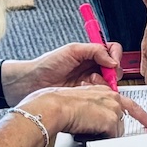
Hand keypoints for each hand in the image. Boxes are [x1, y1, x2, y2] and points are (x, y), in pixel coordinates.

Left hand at [1, 41, 123, 103]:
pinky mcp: (86, 95)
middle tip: (102, 74)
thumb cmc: (46, 65)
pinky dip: (95, 93)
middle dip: (111, 72)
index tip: (112, 62)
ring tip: (88, 82)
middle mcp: (92, 67)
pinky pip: (100, 94)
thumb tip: (112, 59)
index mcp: (90, 53)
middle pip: (115, 68)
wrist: (31, 83)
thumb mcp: (71, 50)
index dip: (116, 55)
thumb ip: (94, 50)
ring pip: (109, 82)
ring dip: (102, 83)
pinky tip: (84, 90)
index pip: (112, 50)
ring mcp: (90, 81)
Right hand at [22, 84, 146, 138]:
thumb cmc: (56, 105)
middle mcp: (112, 97)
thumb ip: (92, 108)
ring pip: (117, 130)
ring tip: (87, 132)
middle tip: (128, 131)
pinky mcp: (111, 121)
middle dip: (124, 128)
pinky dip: (101, 140)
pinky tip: (88, 135)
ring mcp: (113, 108)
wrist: (52, 107)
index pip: (127, 103)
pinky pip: (112, 137)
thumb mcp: (80, 103)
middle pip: (125, 118)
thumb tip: (93, 119)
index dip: (138, 114)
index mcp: (104, 91)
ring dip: (106, 135)